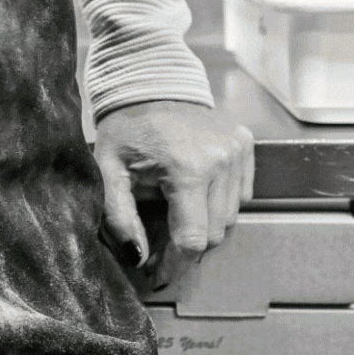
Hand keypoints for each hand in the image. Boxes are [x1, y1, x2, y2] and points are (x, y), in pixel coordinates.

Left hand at [93, 101, 254, 289]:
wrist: (149, 81)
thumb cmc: (125, 126)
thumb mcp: (107, 171)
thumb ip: (118, 217)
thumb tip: (138, 258)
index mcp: (187, 168)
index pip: (192, 238)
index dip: (175, 265)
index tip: (157, 274)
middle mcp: (221, 161)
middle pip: (214, 233)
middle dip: (187, 248)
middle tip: (160, 249)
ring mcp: (237, 151)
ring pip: (231, 217)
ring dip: (205, 226)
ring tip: (175, 219)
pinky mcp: (245, 145)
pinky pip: (240, 194)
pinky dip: (220, 203)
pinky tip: (195, 194)